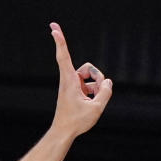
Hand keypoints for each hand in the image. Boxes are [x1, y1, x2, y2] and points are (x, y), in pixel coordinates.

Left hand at [49, 22, 112, 140]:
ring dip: (96, 87)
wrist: (63, 133)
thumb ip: (106, 92)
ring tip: (92, 101)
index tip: (53, 28)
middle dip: (97, 77)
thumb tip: (107, 82)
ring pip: (91, 77)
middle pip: (89, 68)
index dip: (60, 41)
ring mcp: (72, 85)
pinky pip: (90, 85)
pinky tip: (90, 103)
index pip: (64, 56)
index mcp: (69, 80)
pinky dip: (94, 92)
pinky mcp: (75, 90)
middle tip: (97, 93)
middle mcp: (69, 80)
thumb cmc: (76, 122)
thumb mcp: (96, 108)